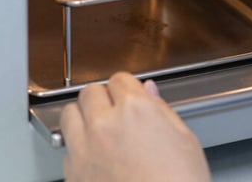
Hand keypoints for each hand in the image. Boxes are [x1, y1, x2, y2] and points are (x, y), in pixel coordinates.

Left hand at [60, 72, 210, 181]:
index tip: (129, 93)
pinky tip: (95, 155)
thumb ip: (162, 109)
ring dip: (82, 116)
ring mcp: (85, 149)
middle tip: (114, 109)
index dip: (127, 87)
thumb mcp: (185, 140)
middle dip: (102, 97)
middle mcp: (105, 124)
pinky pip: (67, 148)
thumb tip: (149, 91)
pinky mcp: (73, 173)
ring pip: (70, 114)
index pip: (120, 79)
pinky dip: (77, 147)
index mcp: (136, 109)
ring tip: (97, 127)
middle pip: (90, 92)